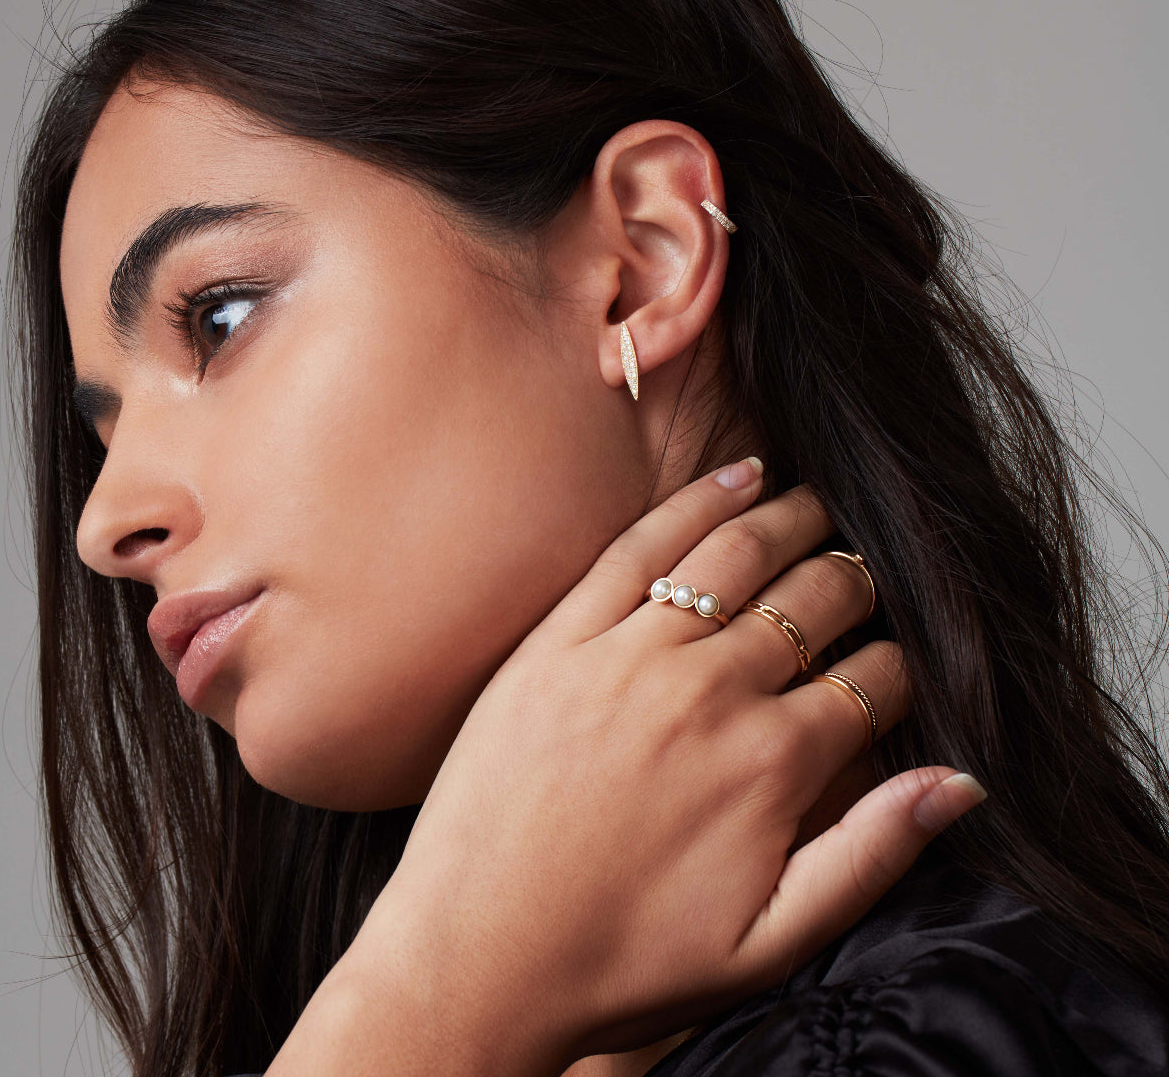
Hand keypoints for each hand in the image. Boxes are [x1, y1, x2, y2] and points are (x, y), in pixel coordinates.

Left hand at [354, 461, 986, 1074]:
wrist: (475, 955)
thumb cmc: (622, 962)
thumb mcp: (768, 946)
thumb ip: (871, 856)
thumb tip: (961, 782)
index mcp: (771, 764)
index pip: (871, 679)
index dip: (901, 664)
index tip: (899, 661)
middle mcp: (710, 692)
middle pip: (814, 601)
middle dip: (856, 580)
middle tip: (865, 573)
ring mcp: (631, 656)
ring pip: (738, 558)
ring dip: (794, 519)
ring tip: (819, 502)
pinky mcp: (561, 639)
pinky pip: (641, 548)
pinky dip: (698, 502)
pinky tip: (737, 476)